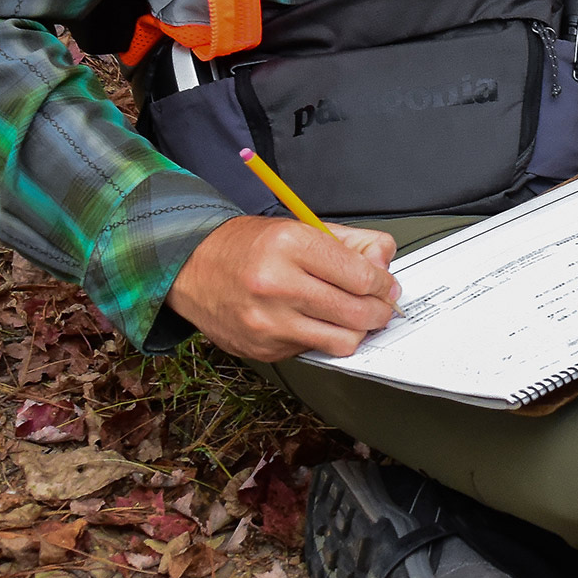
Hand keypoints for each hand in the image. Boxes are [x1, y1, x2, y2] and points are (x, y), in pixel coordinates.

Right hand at [166, 216, 400, 361]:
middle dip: (380, 311)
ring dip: (358, 331)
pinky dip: (324, 339)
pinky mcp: (263, 349)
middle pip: (355, 312)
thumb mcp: (300, 227)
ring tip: (355, 318)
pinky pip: (313, 351)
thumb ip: (351, 242)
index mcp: (289, 245)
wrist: (190, 268)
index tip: (387, 286)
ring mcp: (267, 322)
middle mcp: (275, 285)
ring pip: (340, 341)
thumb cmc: (247, 246)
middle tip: (382, 306)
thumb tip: (384, 260)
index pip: (360, 276)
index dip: (383, 284)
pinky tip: (317, 322)